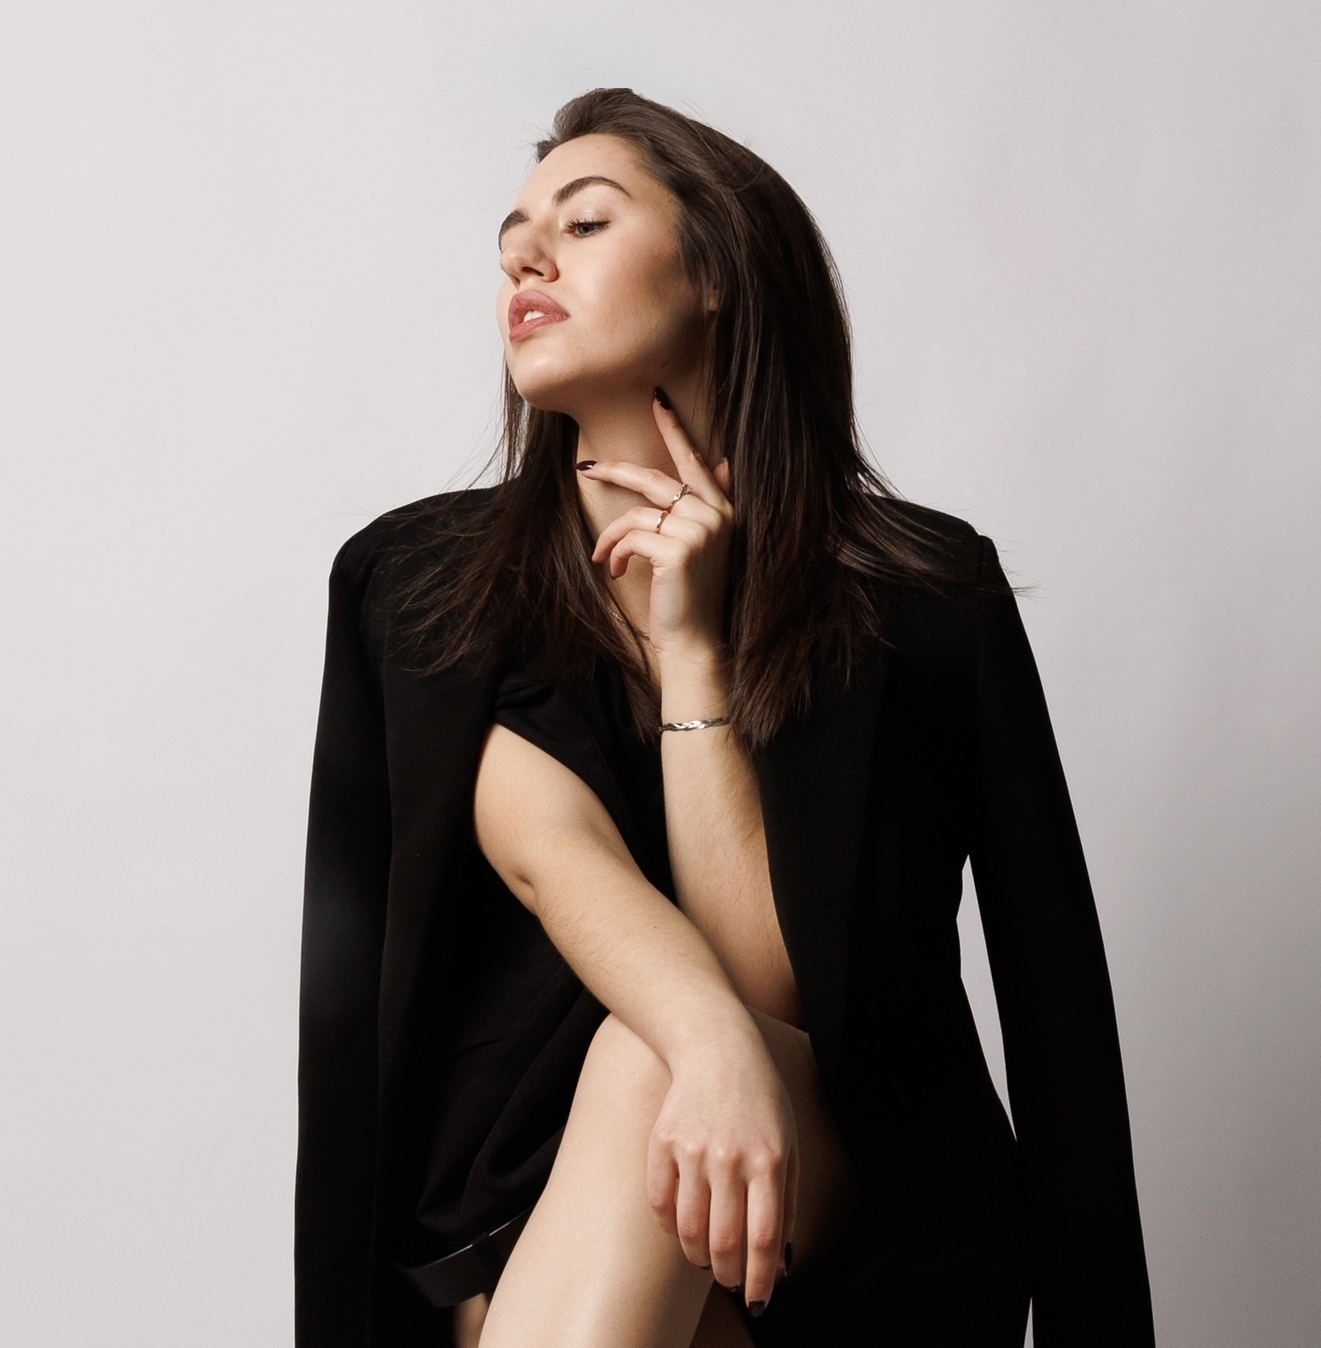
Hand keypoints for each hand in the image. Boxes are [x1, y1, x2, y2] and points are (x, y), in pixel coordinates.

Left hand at [581, 392, 734, 657]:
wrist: (695, 640)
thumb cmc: (692, 596)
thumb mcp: (703, 546)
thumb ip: (708, 503)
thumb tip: (723, 462)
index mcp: (722, 510)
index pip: (695, 460)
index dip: (675, 430)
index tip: (657, 401)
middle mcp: (715, 515)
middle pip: (654, 479)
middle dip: (615, 472)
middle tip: (588, 469)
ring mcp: (698, 531)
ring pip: (636, 513)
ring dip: (613, 538)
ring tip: (608, 559)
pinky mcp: (677, 549)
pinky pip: (631, 537)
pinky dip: (616, 553)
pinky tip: (617, 571)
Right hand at [645, 1018, 798, 1312]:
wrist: (716, 1045)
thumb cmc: (761, 1100)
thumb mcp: (789, 1145)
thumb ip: (787, 1204)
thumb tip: (779, 1263)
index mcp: (769, 1160)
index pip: (762, 1238)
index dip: (758, 1278)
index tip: (758, 1300)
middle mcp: (730, 1156)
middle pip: (723, 1240)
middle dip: (728, 1274)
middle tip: (730, 1281)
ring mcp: (692, 1148)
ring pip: (688, 1229)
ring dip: (697, 1256)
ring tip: (705, 1260)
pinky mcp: (662, 1140)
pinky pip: (660, 1203)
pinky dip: (669, 1227)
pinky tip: (681, 1228)